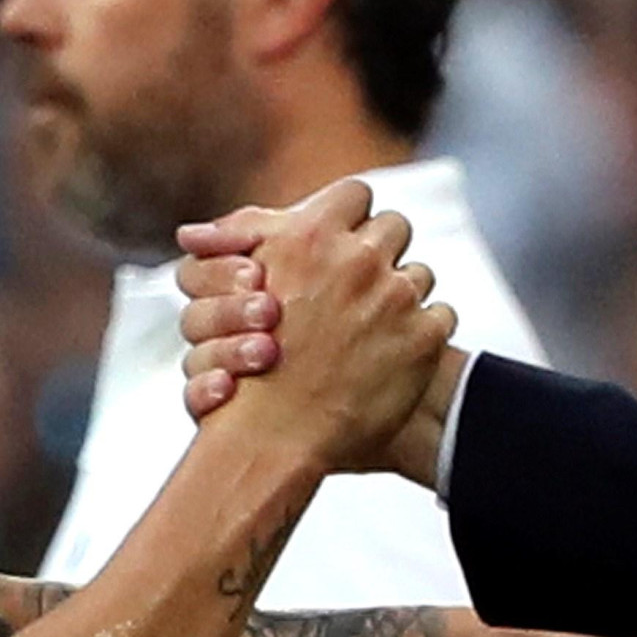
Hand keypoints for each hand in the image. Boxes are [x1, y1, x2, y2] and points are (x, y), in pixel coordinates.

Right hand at [176, 183, 454, 470]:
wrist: (276, 442)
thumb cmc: (246, 370)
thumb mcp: (226, 296)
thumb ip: (232, 248)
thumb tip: (195, 231)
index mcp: (312, 237)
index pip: (355, 194)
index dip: (351, 217)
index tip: (344, 239)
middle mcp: (358, 260)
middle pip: (395, 226)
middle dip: (381, 252)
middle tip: (361, 283)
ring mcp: (396, 298)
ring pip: (420, 273)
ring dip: (401, 293)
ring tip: (374, 326)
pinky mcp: (425, 338)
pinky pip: (442, 313)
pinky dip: (423, 330)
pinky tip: (395, 352)